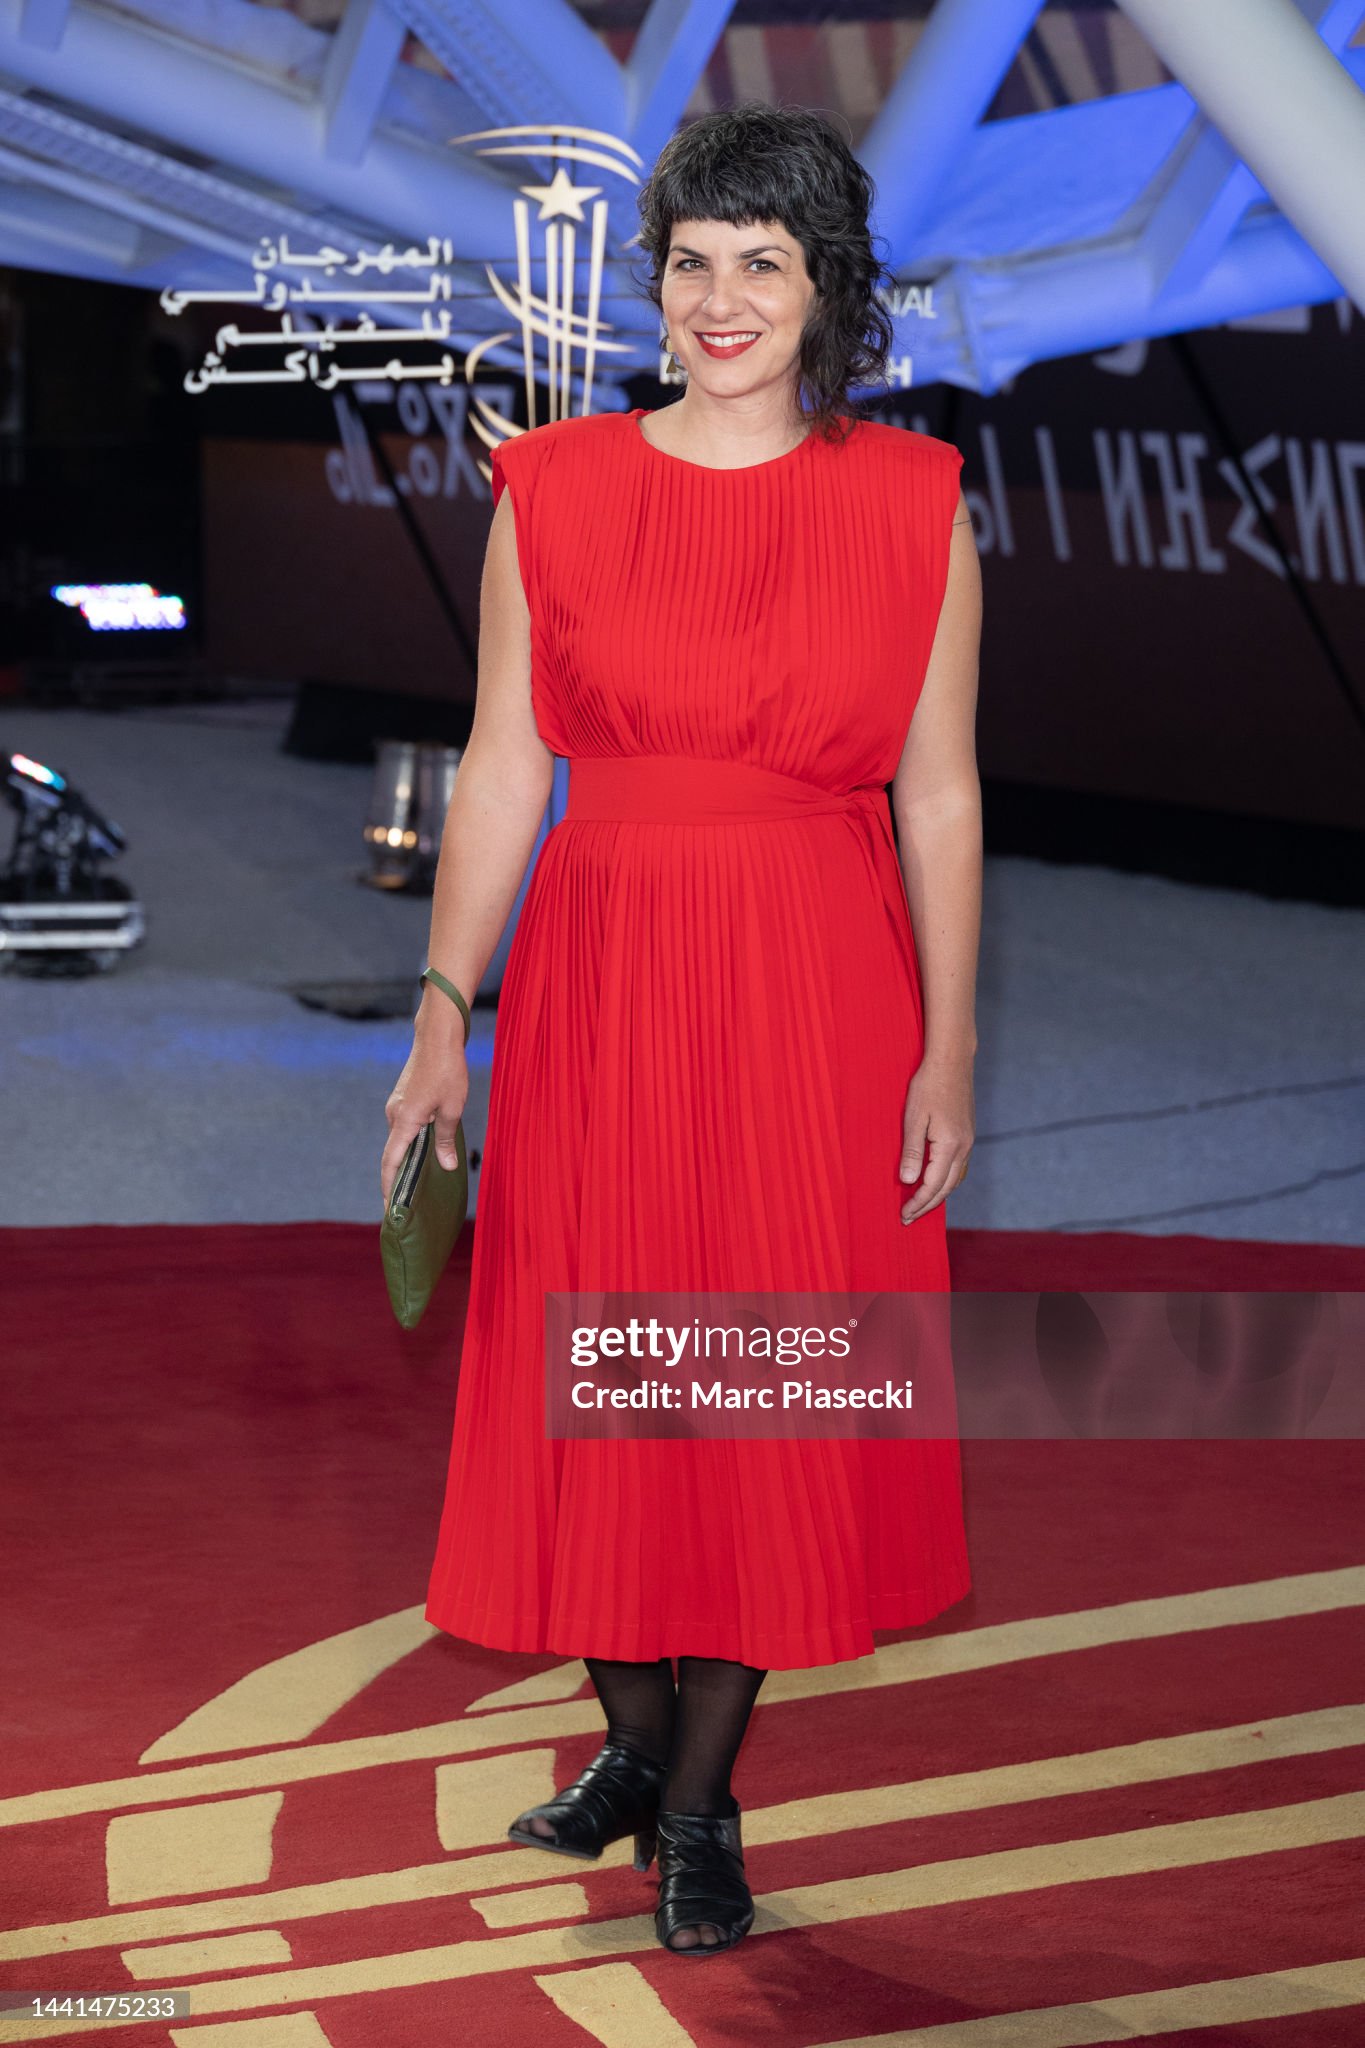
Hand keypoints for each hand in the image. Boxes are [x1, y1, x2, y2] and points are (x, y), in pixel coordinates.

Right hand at [381, 1002, 469, 1206]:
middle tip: (406, 1204)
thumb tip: (446, 1167)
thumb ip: (445, 1140)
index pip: (391, 1162)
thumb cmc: (447, 1070)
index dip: (389, 1187)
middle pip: (393, 1154)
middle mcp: (394, 1115)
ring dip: (407, 1159)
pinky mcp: (403, 1100)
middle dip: (398, 1179)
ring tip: (418, 1183)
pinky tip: (425, 1152)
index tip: (388, 1208)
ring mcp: (396, 1106)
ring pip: (400, 1140)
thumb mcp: (452, 1109)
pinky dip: (411, 1143)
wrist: (436, 1036)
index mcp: (404, 1121)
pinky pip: (404, 1128)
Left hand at [899, 1053, 973, 1222]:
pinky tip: (935, 1181)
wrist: (952, 1061)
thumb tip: (909, 1181)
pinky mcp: (967, 1134)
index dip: (917, 1203)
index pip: (932, 1185)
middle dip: (927, 1205)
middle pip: (946, 1188)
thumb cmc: (928, 1086)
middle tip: (909, 1217)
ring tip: (920, 1205)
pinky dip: (946, 1181)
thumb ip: (912, 1152)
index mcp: (950, 1146)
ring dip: (938, 1195)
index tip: (903, 1214)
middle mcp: (964, 1147)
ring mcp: (968, 1141)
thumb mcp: (913, 1118)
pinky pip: (959, 1167)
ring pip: (955, 1179)